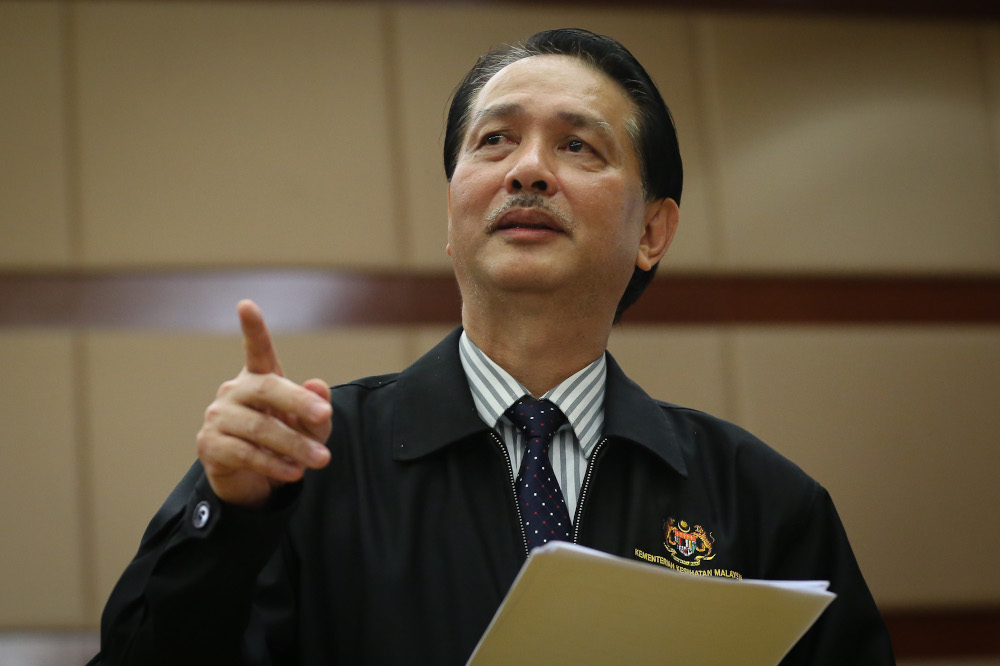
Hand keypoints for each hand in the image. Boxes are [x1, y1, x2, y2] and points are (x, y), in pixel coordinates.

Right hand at [196, 300, 331, 507]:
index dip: (253, 328)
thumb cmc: (283, 443)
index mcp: (259, 378)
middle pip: (267, 389)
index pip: (257, 350)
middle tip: (325, 416)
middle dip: (299, 402)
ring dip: (295, 445)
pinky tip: (294, 472)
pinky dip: (275, 464)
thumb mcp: (309, 427)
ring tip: (321, 460)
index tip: (246, 304)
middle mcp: (235, 391)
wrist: (252, 481)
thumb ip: (317, 409)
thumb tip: (317, 384)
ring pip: (260, 428)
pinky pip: (246, 453)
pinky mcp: (210, 445)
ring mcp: (218, 417)